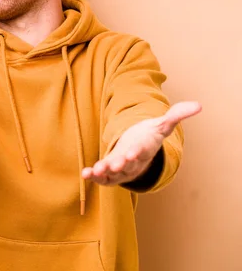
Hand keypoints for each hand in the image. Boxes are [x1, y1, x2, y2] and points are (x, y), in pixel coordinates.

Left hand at [82, 101, 201, 185]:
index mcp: (144, 149)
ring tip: (93, 171)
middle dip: (120, 165)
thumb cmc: (149, 136)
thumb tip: (198, 105)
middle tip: (113, 166)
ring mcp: (121, 168)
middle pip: (127, 165)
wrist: (139, 152)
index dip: (137, 152)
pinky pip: (102, 177)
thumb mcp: (161, 125)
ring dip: (103, 172)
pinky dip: (94, 176)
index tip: (132, 153)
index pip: (142, 151)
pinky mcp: (110, 172)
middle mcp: (132, 161)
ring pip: (113, 173)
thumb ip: (175, 116)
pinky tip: (84, 173)